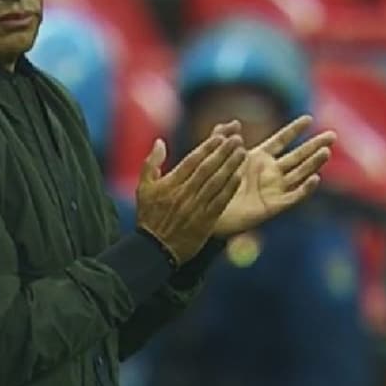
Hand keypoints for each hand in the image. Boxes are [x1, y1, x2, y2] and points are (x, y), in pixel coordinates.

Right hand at [136, 122, 246, 263]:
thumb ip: (151, 163)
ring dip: (230, 167)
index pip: (192, 161)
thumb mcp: (143, 188)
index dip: (207, 147)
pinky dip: (230, 188)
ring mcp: (195, 207)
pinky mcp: (205, 221)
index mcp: (170, 184)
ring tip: (242, 152)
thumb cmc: (149, 216)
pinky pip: (220, 202)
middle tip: (237, 139)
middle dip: (223, 152)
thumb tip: (159, 142)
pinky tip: (239, 177)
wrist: (155, 248)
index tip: (220, 136)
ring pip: (216, 183)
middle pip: (207, 169)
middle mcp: (184, 194)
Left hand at [214, 116, 333, 236]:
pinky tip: (315, 178)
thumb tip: (233, 122)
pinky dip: (305, 189)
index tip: (308, 118)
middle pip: (298, 156)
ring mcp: (274, 189)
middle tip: (332, 135)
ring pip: (300, 174)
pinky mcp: (274, 206)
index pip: (281, 140)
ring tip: (326, 152)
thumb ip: (222, 139)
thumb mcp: (217, 159)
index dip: (294, 130)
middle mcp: (270, 173)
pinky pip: (293, 197)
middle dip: (314, 146)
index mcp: (258, 158)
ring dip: (313, 163)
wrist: (207, 213)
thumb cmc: (211, 186)